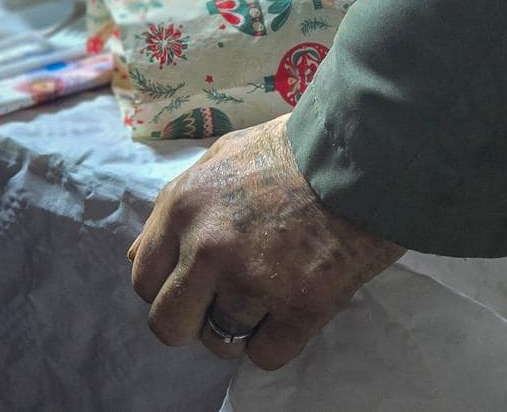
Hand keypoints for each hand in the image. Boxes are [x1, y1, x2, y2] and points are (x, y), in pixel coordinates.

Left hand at [129, 114, 404, 369]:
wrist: (367, 151)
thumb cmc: (295, 150)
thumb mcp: (221, 159)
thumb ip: (175, 207)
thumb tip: (138, 258)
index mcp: (183, 206)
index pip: (143, 281)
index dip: (168, 289)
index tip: (194, 284)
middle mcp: (207, 247)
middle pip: (169, 326)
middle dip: (194, 321)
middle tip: (225, 302)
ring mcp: (254, 279)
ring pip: (221, 342)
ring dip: (242, 328)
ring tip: (271, 295)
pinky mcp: (301, 305)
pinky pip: (267, 356)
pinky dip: (279, 340)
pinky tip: (295, 307)